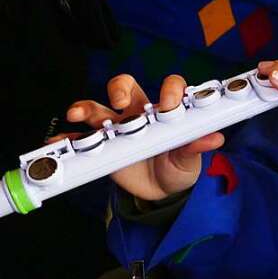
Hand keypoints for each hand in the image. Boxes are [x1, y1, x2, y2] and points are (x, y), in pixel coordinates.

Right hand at [64, 74, 222, 200]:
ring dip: (86, 108)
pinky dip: (69, 139)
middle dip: (119, 87)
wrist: (160, 192)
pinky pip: (80, 139)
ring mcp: (118, 129)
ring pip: (98, 108)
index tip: (169, 104)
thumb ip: (196, 146)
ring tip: (79, 115)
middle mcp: (140, 114)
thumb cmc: (178, 166)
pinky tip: (61, 142)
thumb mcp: (190, 159)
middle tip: (119, 102)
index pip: (169, 88)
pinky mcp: (101, 147)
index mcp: (166, 112)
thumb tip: (215, 138)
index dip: (169, 90)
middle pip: (125, 87)